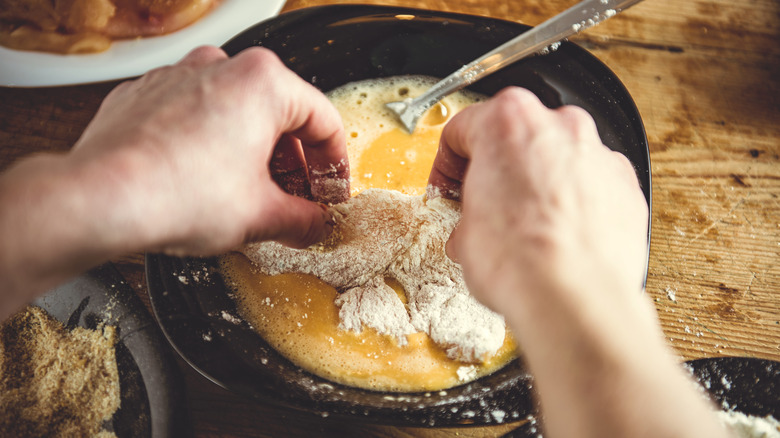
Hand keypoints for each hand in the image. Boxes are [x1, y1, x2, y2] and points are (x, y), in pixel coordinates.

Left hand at [72, 45, 349, 254]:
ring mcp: (180, 76)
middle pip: (280, 113)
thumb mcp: (261, 216)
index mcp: (263, 82)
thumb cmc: (178, 195)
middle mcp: (222, 66)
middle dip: (294, 161)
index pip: (324, 120)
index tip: (331, 190)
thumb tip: (314, 224)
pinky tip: (208, 181)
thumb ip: (302, 219)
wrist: (100, 199)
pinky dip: (212, 144)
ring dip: (254, 152)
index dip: (335, 164)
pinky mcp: (147, 94)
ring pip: (237, 111)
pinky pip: (196, 115)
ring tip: (253, 194)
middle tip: (297, 198)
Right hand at [428, 88, 731, 437]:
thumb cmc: (519, 261)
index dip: (447, 166)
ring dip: (539, 184)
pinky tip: (558, 236)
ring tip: (525, 226)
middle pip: (516, 136)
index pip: (462, 129)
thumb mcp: (463, 236)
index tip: (449, 188)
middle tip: (485, 206)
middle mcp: (558, 126)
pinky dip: (575, 203)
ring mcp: (597, 153)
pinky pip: (590, 184)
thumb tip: (476, 227)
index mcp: (508, 121)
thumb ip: (469, 213)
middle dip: (499, 170)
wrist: (573, 297)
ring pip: (557, 158)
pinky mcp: (624, 184)